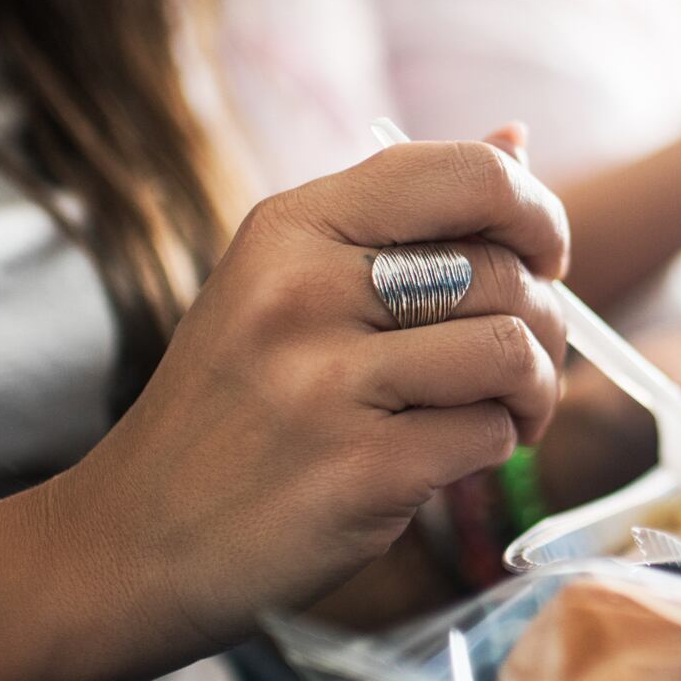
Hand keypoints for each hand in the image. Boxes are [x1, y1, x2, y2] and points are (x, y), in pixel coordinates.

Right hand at [52, 138, 568, 653]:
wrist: (134, 541)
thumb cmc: (234, 408)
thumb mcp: (291, 284)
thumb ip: (406, 216)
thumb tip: (517, 138)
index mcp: (292, 228)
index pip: (468, 175)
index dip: (535, 214)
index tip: (544, 259)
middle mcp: (302, 292)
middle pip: (504, 272)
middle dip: (546, 323)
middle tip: (522, 366)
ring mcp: (325, 384)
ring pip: (511, 351)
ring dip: (534, 392)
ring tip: (506, 413)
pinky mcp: (357, 470)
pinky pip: (489, 435)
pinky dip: (496, 449)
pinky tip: (452, 459)